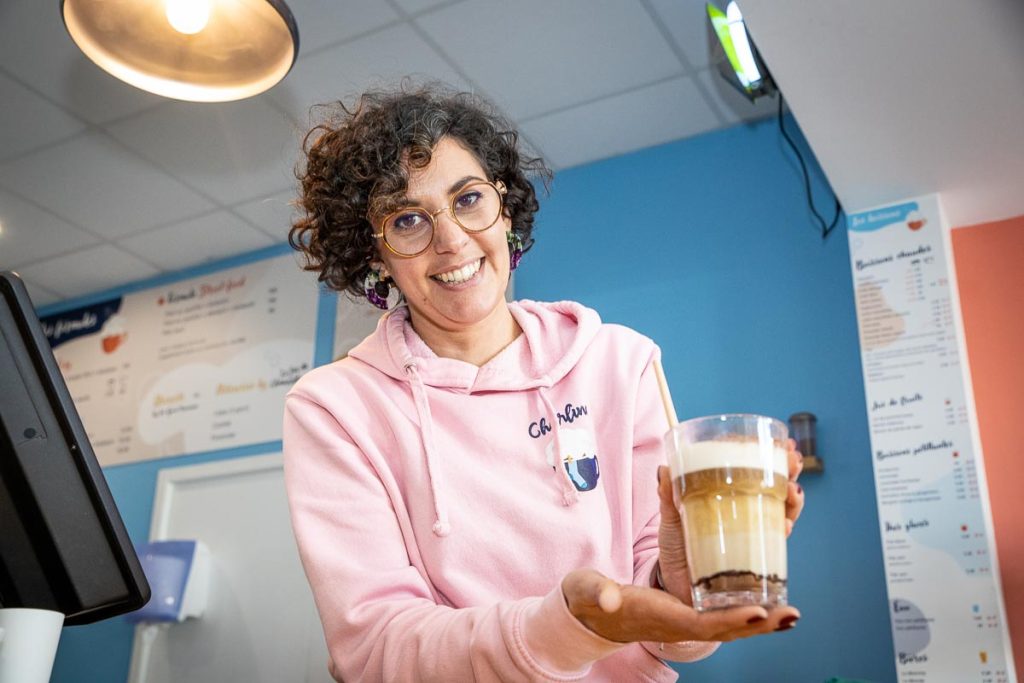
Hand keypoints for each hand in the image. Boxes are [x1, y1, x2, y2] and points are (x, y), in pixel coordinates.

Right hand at [562, 569, 799, 643]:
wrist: (589, 613)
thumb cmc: (589, 598)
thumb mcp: (588, 590)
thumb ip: (596, 592)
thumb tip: (608, 597)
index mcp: (658, 618)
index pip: (700, 623)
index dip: (731, 620)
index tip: (760, 612)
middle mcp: (677, 625)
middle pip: (725, 630)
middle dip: (760, 625)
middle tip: (792, 616)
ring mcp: (684, 622)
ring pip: (729, 626)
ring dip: (762, 622)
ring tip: (792, 615)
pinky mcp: (686, 613)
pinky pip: (723, 616)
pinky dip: (748, 613)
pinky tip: (770, 606)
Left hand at [654, 437, 806, 596]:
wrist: (673, 584)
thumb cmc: (675, 546)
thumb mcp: (670, 518)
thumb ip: (667, 496)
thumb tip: (663, 469)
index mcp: (726, 495)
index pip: (753, 468)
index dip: (768, 454)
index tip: (779, 442)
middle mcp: (744, 511)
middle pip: (775, 486)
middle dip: (789, 470)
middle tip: (793, 458)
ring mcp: (751, 533)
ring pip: (782, 511)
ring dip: (793, 498)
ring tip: (792, 489)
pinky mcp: (753, 558)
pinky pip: (775, 543)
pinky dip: (783, 531)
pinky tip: (785, 524)